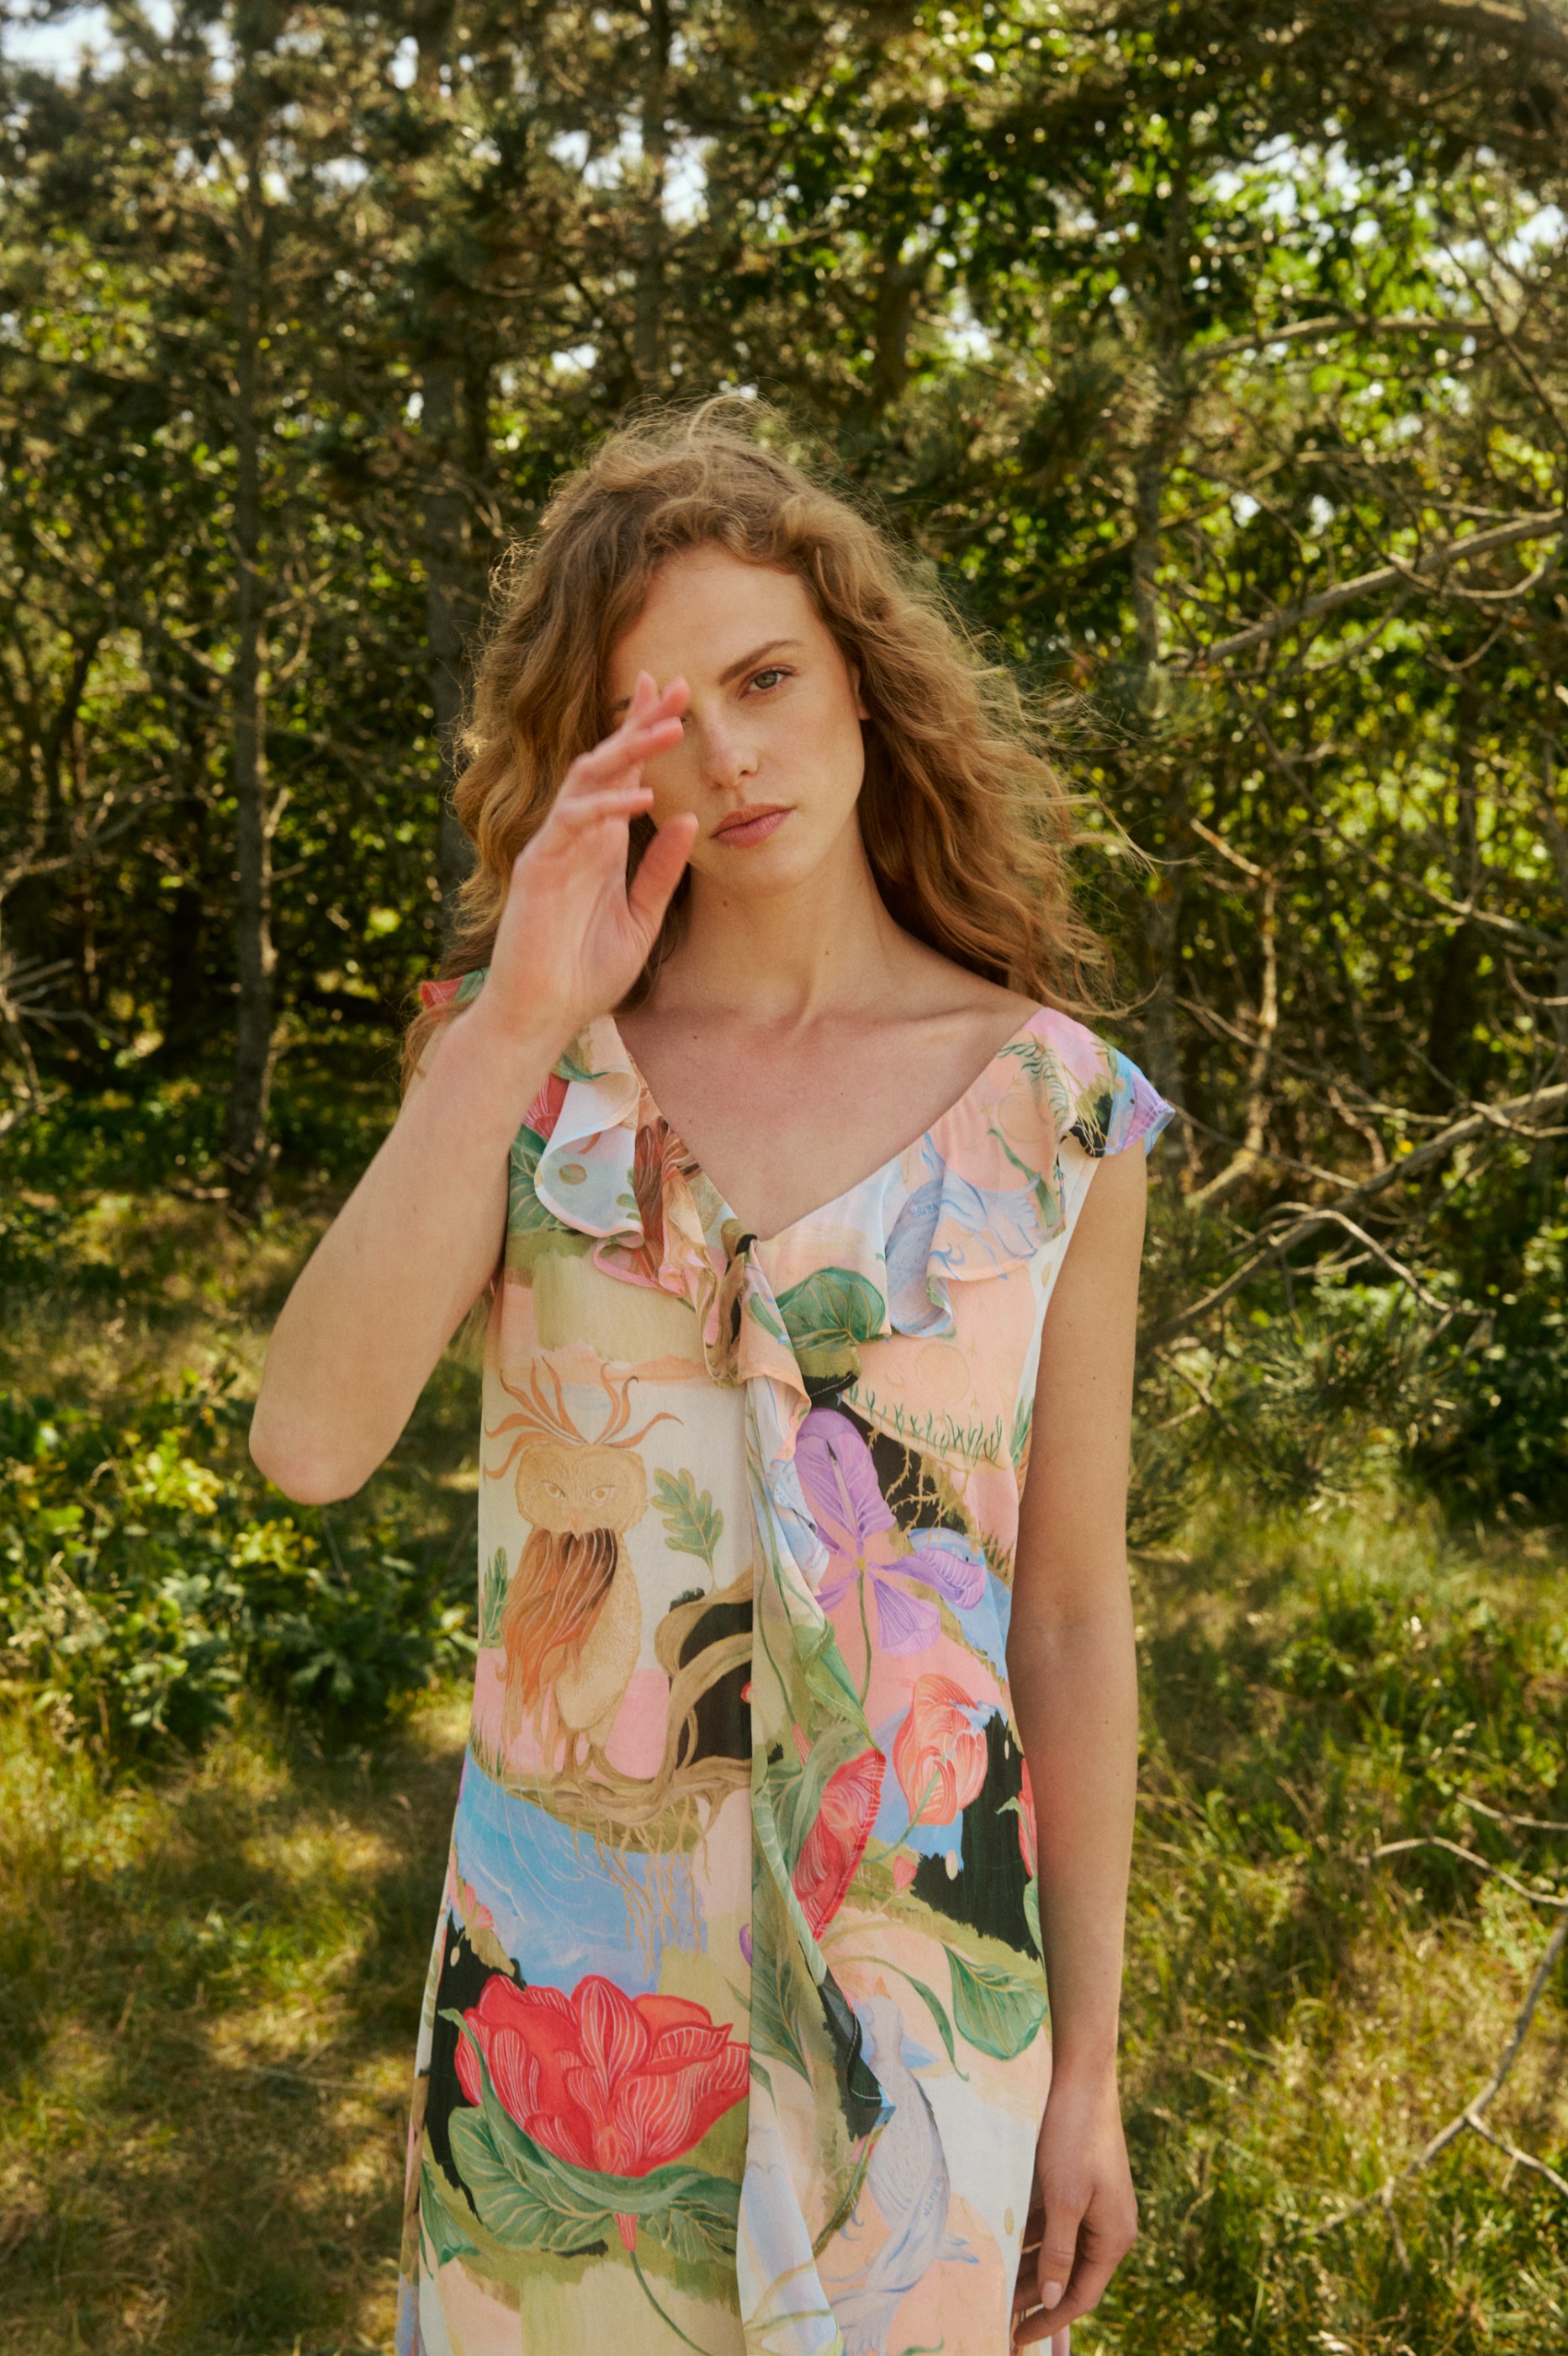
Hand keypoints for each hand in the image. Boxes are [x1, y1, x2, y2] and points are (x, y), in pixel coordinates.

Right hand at [481, 670, 696, 1046]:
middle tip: (678, 685)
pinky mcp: (538, 867)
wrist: (545, 1014)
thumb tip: (688, 819)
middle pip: (606, 760)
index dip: (644, 730)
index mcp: (602, 843)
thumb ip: (662, 871)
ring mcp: (555, 846)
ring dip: (629, 750)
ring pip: (586, 779)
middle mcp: (578, 835)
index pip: (624, 773)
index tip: (674, 693)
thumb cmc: (586, 972)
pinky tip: (642, 796)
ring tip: (670, 728)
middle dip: (640, 722)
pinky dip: (606, 807)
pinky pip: (572, 824)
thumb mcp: (642, 918)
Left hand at [1011, 2065, 1137, 2348]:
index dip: (1051, 2319)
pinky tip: (1001, 2244)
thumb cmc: (1074, 2134)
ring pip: (1056, 2250)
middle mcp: (1106, 2225)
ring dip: (1027, 2267)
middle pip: (1069, 2275)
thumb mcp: (1064, 2198)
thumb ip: (1057, 2252)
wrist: (1078, 2074)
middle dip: (1035, 2296)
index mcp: (1114, 2236)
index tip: (1018, 2337)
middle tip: (997, 2313)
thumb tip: (1050, 2299)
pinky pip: (1050, 2223)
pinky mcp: (1073, 2184)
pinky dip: (1028, 2237)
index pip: (1082, 2295)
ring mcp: (1091, 2204)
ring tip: (993, 2285)